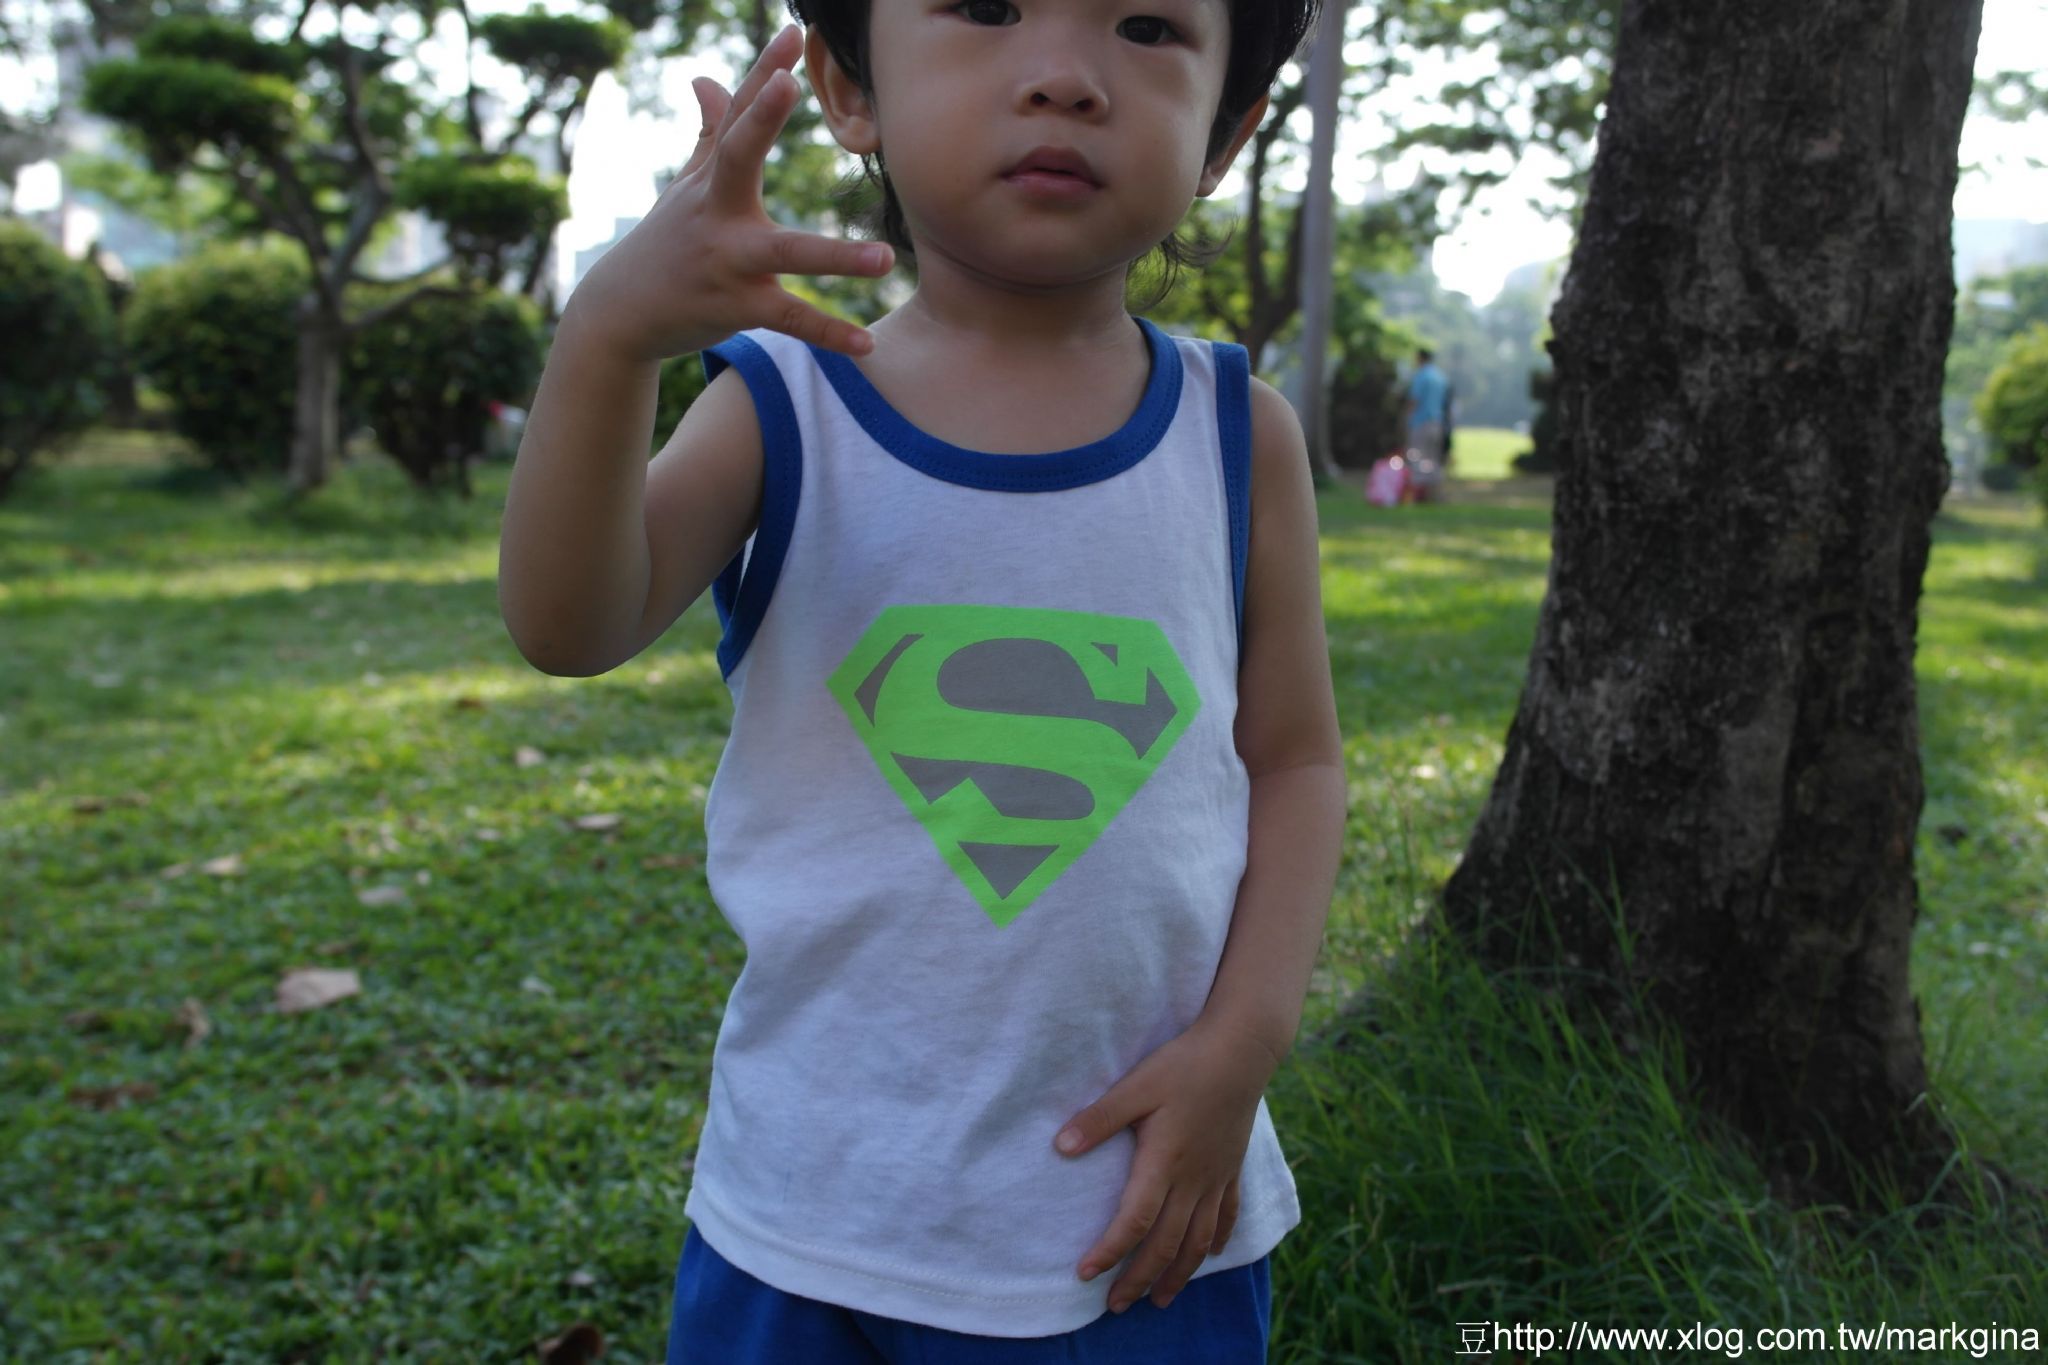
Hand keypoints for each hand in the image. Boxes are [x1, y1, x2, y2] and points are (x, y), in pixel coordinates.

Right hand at [567, 23, 892, 363]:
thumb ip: (709, 134)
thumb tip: (706, 76)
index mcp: (711, 178)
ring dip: (834, 257)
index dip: (763, 72)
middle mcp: (716, 212)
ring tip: (885, 257)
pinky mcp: (736, 308)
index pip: (739, 114)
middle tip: (790, 84)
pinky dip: (828, 333)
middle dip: (760, 120)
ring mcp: (727, 261)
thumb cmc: (666, 242)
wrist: (620, 314)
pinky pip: (789, 320)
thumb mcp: (685, 187)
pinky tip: (867, 345)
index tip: (792, 34)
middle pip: (738, 157)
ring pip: (784, 254)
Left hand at [1053, 1015, 1283, 1312]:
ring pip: (1198, 1240)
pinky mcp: (1232, 1167)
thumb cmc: (1184, 1064)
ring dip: (1178, 1274)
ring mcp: (1217, 1176)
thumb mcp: (1135, 1086)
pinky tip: (1209, 1255)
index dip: (1110, 1251)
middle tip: (1117, 1306)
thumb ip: (1100, 1118)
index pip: (1135, 1221)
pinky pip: (1227, 1215)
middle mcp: (1193, 1179)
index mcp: (1164, 1162)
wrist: (1242, 1050)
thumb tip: (1061, 1147)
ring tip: (1160, 1299)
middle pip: (1166, 1244)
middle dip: (1140, 1279)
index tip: (1086, 1274)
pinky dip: (1216, 1241)